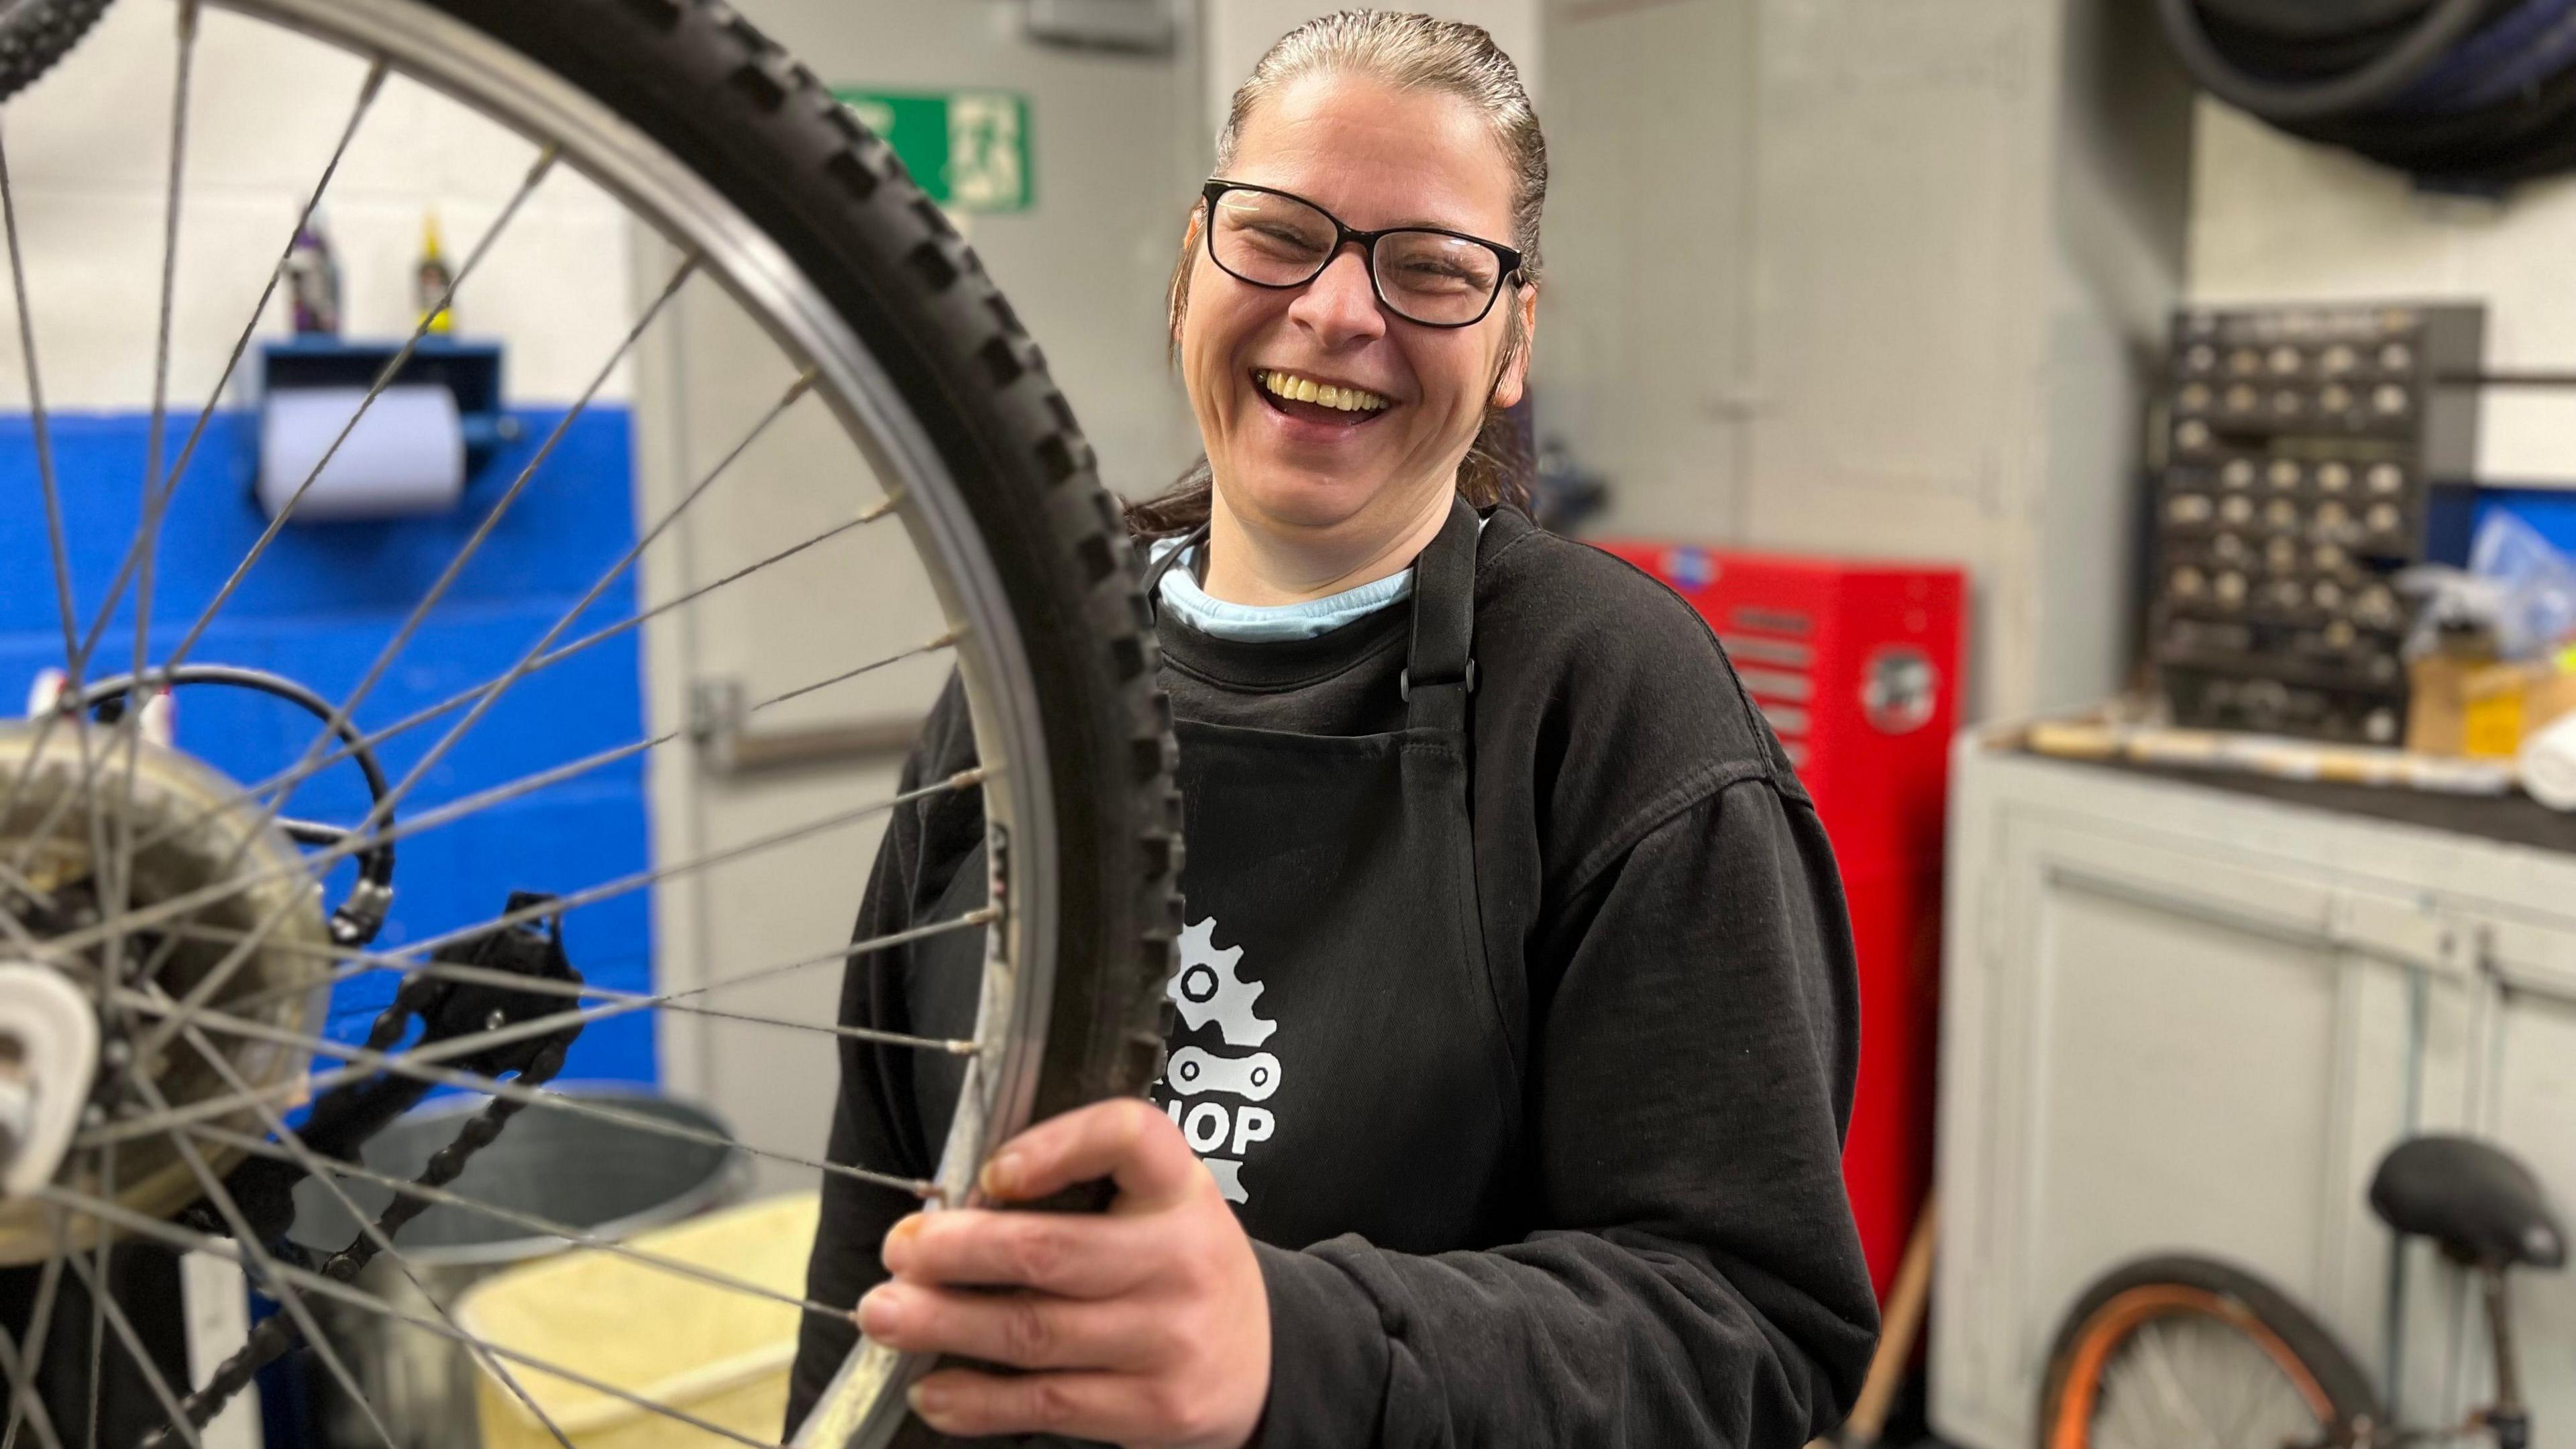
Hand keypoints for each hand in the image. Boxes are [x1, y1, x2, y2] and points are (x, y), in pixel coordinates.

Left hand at [856, 1098, 1270, 1448]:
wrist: (1267, 1361)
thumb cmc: (1180, 1267)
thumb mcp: (1161, 1207)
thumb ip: (1085, 1195)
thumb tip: (957, 1208)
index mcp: (1181, 1189)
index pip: (1129, 1138)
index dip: (1055, 1147)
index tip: (994, 1170)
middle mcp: (1182, 1260)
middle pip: (1050, 1251)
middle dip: (957, 1251)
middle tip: (899, 1249)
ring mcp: (1170, 1341)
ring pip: (1033, 1332)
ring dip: (944, 1324)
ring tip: (884, 1315)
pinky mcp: (1153, 1409)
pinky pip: (1047, 1403)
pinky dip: (978, 1400)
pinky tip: (933, 1389)